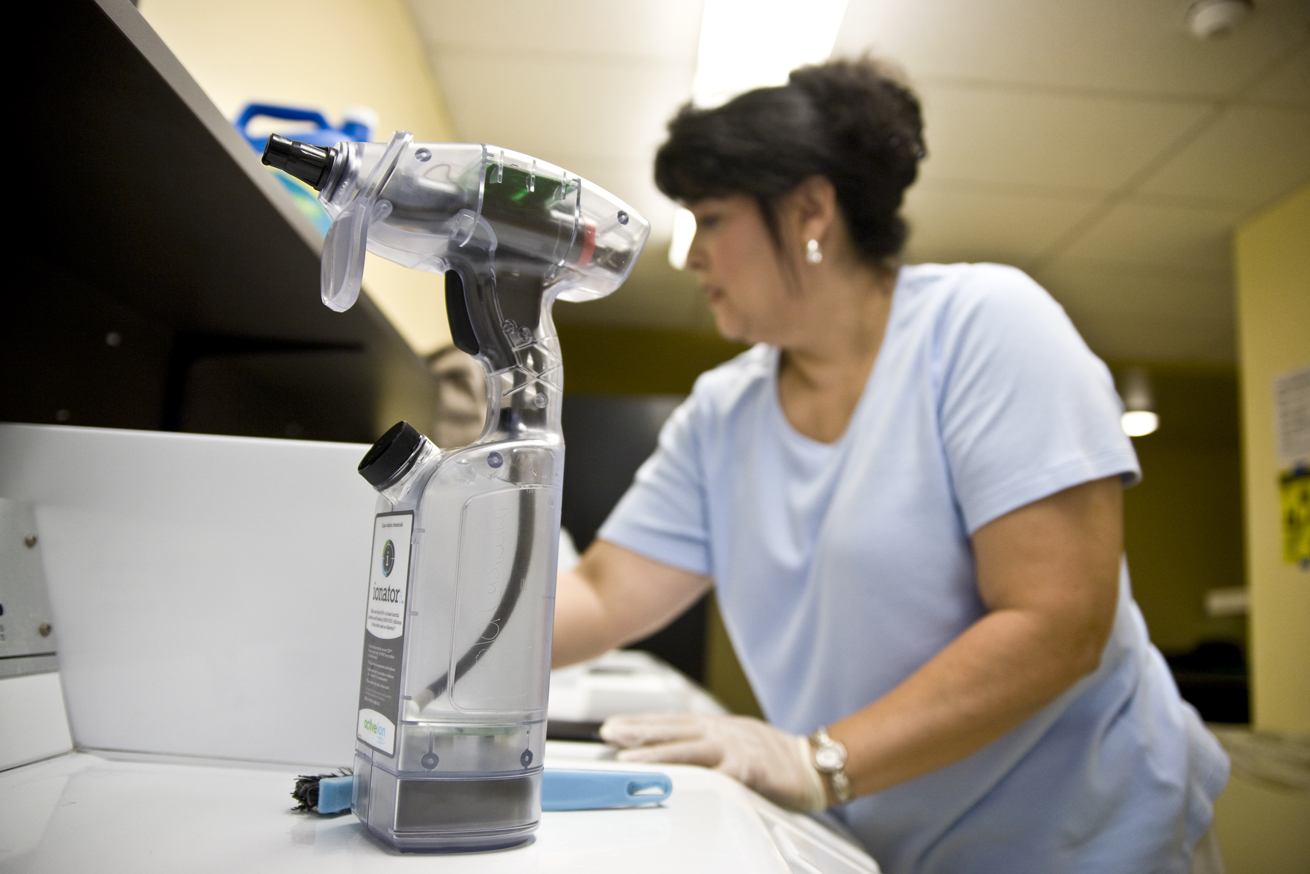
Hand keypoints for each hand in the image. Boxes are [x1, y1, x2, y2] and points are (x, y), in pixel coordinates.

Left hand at [599, 713, 827, 811]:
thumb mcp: (734, 743)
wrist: (812, 766)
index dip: (641, 724)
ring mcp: (734, 748)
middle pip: (672, 729)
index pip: (670, 722)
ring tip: (627, 758)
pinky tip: (674, 779)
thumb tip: (673, 749)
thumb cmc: (773, 758)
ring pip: (687, 748)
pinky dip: (694, 775)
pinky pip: (716, 773)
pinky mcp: (748, 769)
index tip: (614, 726)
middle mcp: (721, 732)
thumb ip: (706, 745)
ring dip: (655, 753)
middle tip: (608, 734)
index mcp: (715, 726)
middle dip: (638, 732)